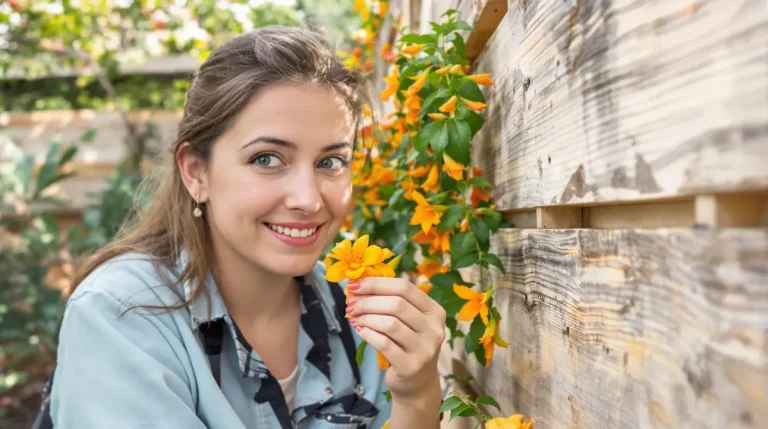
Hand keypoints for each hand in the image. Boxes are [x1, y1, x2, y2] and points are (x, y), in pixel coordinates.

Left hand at [345, 277, 446, 398]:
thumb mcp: (407, 321)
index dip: (377, 283)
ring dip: (367, 317)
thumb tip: (357, 286)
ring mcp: (425, 349)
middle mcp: (434, 329)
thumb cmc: (407, 345)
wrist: (417, 383)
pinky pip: (384, 344)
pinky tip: (360, 330)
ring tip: (354, 318)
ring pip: (390, 323)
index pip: (405, 287)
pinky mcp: (411, 366)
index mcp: (435, 311)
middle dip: (368, 301)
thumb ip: (390, 302)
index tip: (354, 285)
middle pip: (397, 304)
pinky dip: (368, 334)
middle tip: (350, 304)